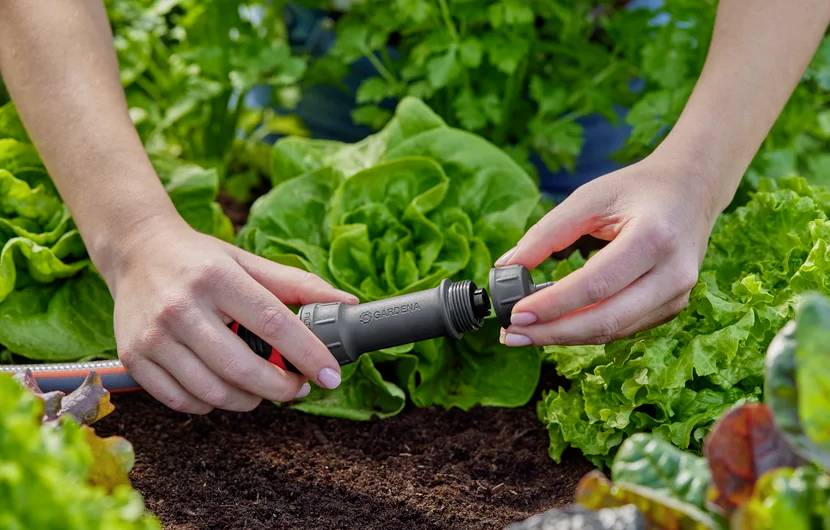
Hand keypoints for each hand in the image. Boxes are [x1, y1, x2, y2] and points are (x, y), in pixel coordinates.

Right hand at [99, 215, 357, 413]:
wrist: (135, 250)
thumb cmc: (200, 260)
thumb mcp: (248, 262)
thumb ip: (298, 285)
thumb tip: (348, 304)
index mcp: (216, 278)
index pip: (272, 323)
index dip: (307, 354)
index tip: (330, 375)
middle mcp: (181, 306)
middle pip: (242, 368)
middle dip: (280, 388)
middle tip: (297, 387)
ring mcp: (153, 334)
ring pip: (212, 392)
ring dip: (249, 400)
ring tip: (262, 388)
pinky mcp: (133, 357)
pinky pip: (181, 401)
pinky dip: (211, 404)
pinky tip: (223, 388)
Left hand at [496, 154, 724, 345]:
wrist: (691, 191)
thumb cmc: (636, 190)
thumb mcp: (589, 198)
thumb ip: (547, 233)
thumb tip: (506, 267)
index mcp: (654, 238)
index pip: (596, 284)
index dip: (553, 304)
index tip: (516, 313)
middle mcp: (673, 273)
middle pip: (606, 319)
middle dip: (553, 332)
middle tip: (512, 334)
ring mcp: (677, 295)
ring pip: (613, 331)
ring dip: (565, 337)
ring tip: (525, 333)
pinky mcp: (672, 307)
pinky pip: (622, 328)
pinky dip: (585, 331)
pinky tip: (554, 327)